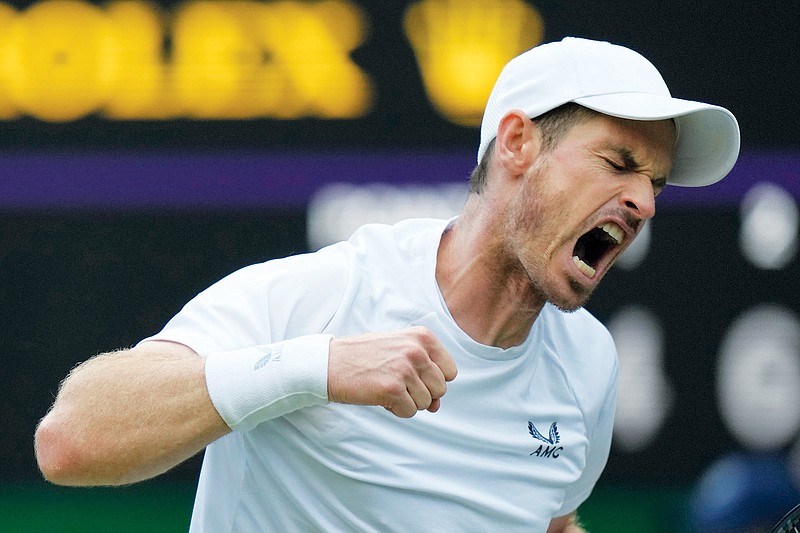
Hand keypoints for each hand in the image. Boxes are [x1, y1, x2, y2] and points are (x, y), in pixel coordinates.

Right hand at [327, 327, 457, 417]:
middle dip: (422, 393)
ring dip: (408, 401)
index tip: (413, 376)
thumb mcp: (400, 353)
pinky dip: (396, 410)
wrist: (330, 363)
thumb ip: (425, 375)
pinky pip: (410, 412)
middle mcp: (416, 350)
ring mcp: (405, 369)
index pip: (450, 371)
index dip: (433, 380)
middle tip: (398, 383)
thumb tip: (437, 406)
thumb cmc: (366, 358)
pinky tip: (381, 396)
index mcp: (422, 336)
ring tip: (387, 387)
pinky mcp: (392, 389)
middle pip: (441, 389)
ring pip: (426, 403)